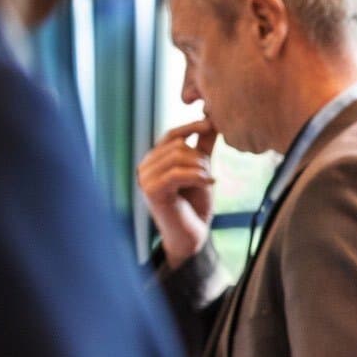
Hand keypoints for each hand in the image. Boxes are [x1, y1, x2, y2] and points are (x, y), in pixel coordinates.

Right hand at [137, 119, 218, 261]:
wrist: (192, 235)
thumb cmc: (195, 204)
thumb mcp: (201, 170)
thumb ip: (203, 147)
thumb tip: (212, 121)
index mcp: (155, 160)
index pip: (171, 135)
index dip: (191, 127)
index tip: (211, 124)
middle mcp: (145, 167)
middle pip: (177, 146)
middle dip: (200, 157)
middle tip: (209, 174)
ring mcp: (145, 179)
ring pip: (177, 157)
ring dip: (200, 168)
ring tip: (208, 180)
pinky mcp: (151, 191)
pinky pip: (176, 173)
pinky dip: (197, 176)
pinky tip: (209, 183)